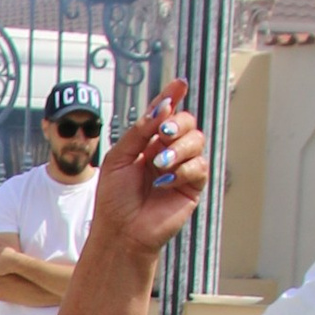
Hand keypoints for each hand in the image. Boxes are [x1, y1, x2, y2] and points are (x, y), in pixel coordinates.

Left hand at [89, 81, 208, 269]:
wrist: (121, 231)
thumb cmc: (115, 197)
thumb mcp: (119, 158)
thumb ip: (139, 132)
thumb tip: (161, 107)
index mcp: (148, 142)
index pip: (165, 114)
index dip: (173, 97)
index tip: (179, 83)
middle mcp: (168, 151)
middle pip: (186, 122)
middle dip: (176, 124)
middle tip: (162, 135)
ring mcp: (182, 168)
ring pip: (196, 140)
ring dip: (178, 149)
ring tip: (159, 165)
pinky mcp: (192, 186)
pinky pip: (200, 166)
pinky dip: (183, 169)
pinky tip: (164, 181)